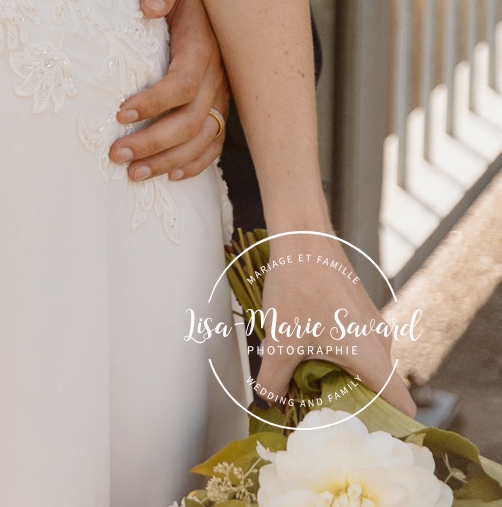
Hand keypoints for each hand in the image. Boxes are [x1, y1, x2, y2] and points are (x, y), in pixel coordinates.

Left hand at [110, 0, 230, 181]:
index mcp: (203, 47)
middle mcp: (217, 76)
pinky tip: (169, 176)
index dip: (154, 103)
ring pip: (201, 139)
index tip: (120, 114)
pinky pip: (214, 142)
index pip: (183, 85)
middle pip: (190, 121)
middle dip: (153, 143)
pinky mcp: (221, 103)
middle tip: (116, 154)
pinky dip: (195, 164)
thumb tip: (149, 7)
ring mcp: (222, 93)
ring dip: (168, 160)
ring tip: (132, 174)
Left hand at [253, 231, 414, 417]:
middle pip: (380, 390)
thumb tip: (268, 402)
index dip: (389, 428)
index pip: (401, 406)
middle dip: (355, 406)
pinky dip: (342, 357)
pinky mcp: (361, 311)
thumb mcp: (280, 340)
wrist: (302, 234)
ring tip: (312, 382)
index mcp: (372, 355)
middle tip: (324, 413)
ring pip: (368, 366)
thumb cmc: (297, 285)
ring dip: (345, 379)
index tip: (362, 435)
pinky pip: (360, 347)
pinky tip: (311, 351)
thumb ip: (273, 381)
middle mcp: (382, 342)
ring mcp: (373, 325)